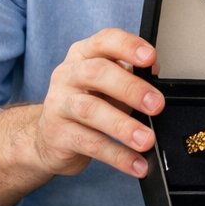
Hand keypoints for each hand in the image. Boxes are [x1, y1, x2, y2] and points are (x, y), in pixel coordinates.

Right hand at [33, 28, 163, 178]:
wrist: (48, 138)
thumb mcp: (111, 85)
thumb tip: (155, 73)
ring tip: (147, 140)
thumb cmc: (90, 103)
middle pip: (97, 73)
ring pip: (90, 111)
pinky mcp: (57, 135)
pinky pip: (90, 144)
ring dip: (123, 126)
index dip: (128, 46)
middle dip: (130, 88)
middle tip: (157, 105)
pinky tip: (137, 164)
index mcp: (85, 55)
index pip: (105, 41)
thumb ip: (133, 76)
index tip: (150, 58)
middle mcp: (68, 75)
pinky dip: (117, 156)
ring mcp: (59, 104)